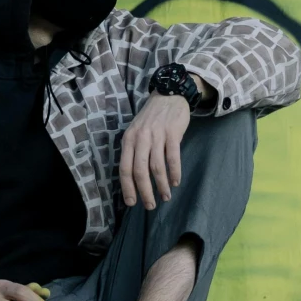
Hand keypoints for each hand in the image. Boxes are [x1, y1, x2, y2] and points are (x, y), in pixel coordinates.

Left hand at [121, 88, 197, 208]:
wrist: (169, 95)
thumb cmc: (151, 118)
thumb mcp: (136, 131)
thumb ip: (134, 151)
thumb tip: (133, 178)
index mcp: (129, 139)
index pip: (124, 168)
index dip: (128, 187)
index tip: (132, 202)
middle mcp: (140, 138)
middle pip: (140, 171)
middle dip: (145, 191)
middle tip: (150, 205)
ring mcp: (156, 135)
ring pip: (157, 167)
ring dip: (161, 185)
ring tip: (165, 197)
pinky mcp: (172, 133)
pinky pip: (173, 157)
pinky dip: (174, 172)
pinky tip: (175, 182)